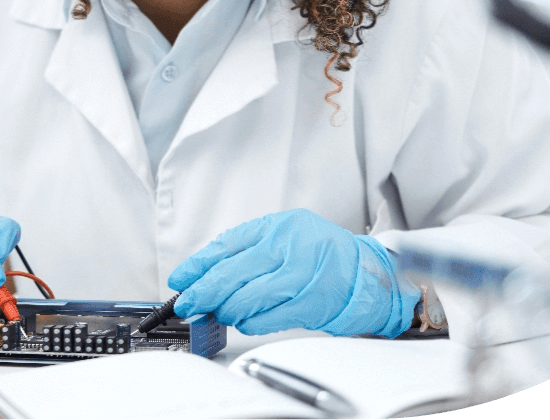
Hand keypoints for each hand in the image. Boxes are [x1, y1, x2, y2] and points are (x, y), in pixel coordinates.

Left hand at [168, 209, 416, 336]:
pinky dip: (249, 322)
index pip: (228, 245)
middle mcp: (291, 245)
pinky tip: (246, 320)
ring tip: (222, 312)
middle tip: (188, 304)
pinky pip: (266, 318)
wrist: (369, 275)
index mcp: (280, 226)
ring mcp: (302, 274)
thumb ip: (250, 253)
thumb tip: (204, 277)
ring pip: (245, 298)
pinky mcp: (310, 302)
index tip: (180, 280)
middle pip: (231, 272)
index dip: (198, 265)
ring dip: (227, 310)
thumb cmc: (324, 258)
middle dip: (203, 292)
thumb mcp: (287, 238)